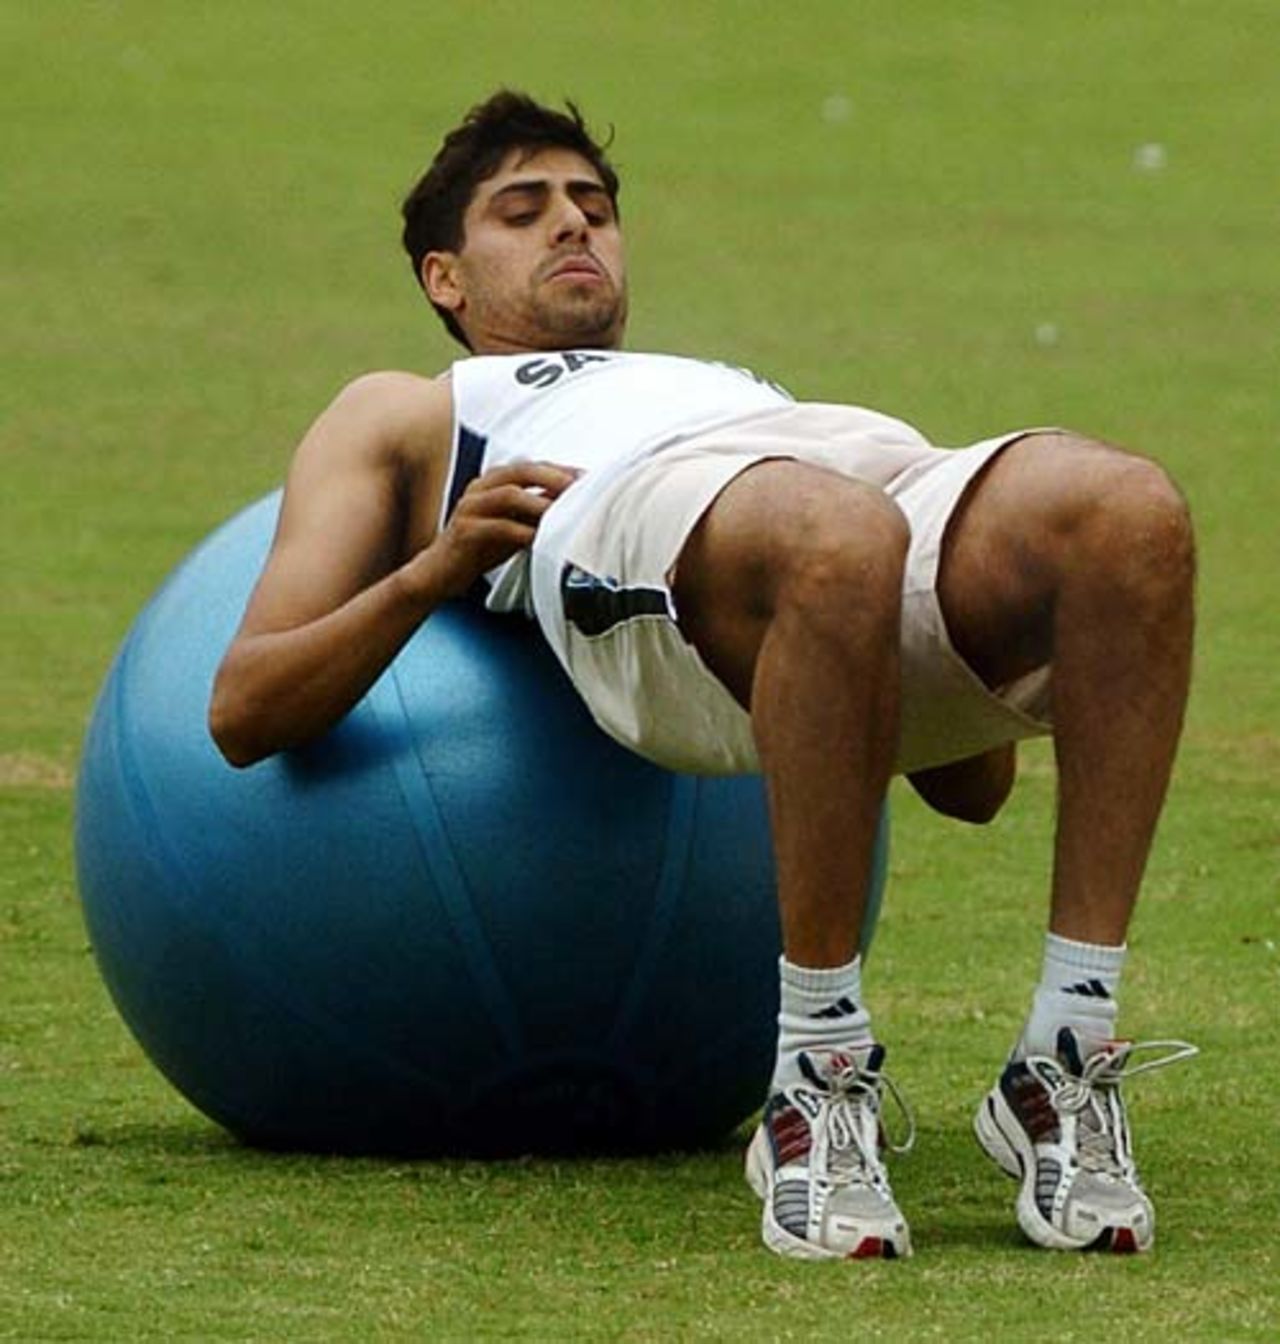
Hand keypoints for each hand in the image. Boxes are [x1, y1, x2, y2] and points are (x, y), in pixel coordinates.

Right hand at [424, 460, 579, 599]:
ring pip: (508, 495)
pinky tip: (538, 539)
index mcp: (492, 482)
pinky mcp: (465, 531)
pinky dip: (522, 531)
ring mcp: (470, 507)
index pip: (531, 467)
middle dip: (552, 477)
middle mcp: (480, 488)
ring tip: (562, 513)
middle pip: (521, 471)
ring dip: (539, 503)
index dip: (560, 470)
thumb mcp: (513, 524)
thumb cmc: (479, 547)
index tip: (587, 477)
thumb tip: (572, 504)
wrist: (440, 572)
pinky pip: (498, 527)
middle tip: (578, 489)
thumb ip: (536, 511)